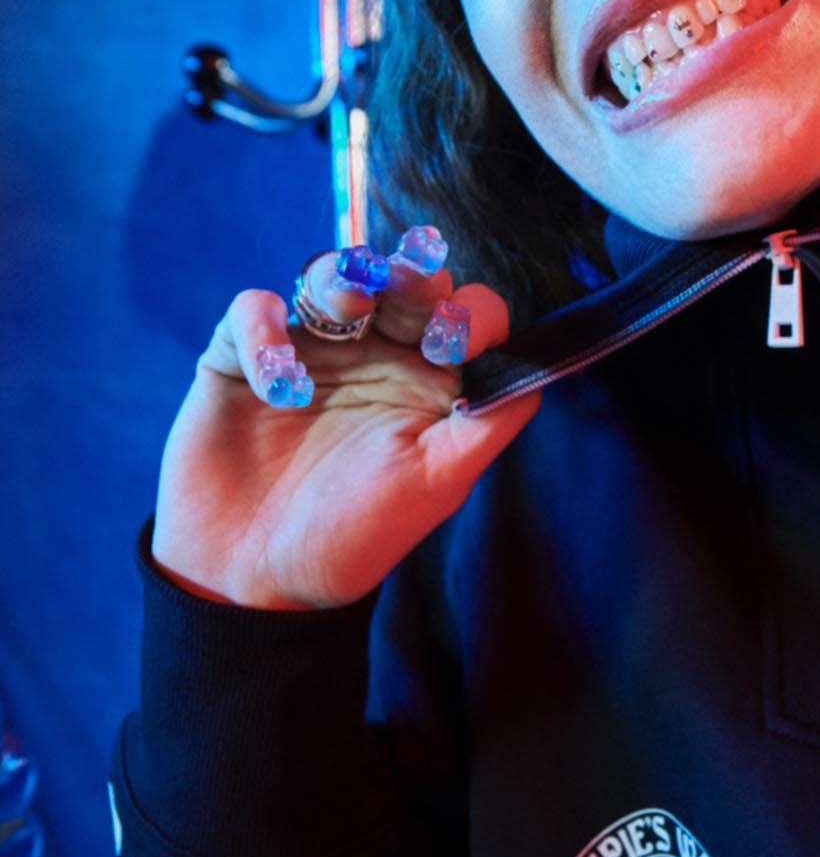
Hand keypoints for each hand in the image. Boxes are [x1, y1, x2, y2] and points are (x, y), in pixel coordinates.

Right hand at [152, 238, 540, 610]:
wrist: (258, 579)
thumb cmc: (358, 535)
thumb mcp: (439, 481)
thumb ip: (490, 422)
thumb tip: (538, 367)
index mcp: (433, 379)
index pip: (467, 319)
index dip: (473, 315)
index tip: (463, 339)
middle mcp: (378, 353)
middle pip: (403, 286)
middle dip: (412, 277)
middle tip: (412, 283)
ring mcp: (312, 349)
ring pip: (332, 280)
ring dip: (343, 279)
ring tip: (347, 305)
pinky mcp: (243, 356)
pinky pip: (253, 311)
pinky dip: (264, 330)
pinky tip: (277, 381)